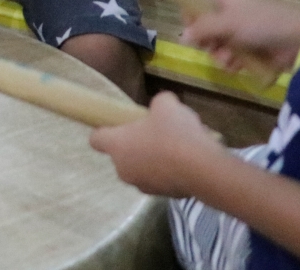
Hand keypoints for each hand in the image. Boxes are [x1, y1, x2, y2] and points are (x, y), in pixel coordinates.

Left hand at [89, 92, 225, 197]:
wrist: (203, 168)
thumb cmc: (174, 133)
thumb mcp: (166, 105)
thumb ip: (159, 103)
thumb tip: (162, 106)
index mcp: (117, 146)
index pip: (96, 139)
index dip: (105, 130)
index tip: (120, 125)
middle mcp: (124, 169)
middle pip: (123, 154)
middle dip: (138, 144)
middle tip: (157, 132)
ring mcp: (143, 185)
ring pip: (143, 168)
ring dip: (155, 159)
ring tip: (179, 147)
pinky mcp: (164, 196)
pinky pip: (162, 180)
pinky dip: (171, 172)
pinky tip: (190, 162)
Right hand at [184, 0, 299, 74]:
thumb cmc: (262, 23)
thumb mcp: (229, 22)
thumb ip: (203, 29)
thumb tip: (182, 37)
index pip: (196, 3)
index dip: (191, 17)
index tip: (191, 32)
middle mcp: (230, 13)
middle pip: (205, 28)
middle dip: (207, 43)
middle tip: (213, 48)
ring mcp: (241, 32)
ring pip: (218, 46)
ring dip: (220, 56)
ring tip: (230, 60)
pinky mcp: (252, 49)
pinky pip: (233, 57)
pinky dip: (233, 63)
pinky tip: (239, 66)